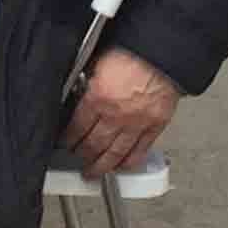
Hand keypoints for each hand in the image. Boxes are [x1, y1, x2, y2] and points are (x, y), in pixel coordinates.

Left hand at [60, 46, 181, 179]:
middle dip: (82, 156)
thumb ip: (86, 85)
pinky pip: (139, 150)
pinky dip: (129, 161)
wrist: (162, 55)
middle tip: (76, 161)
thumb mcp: (96, 65)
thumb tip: (76, 94)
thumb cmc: (131, 54)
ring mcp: (136, 124)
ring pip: (115, 153)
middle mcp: (115, 116)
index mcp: (97, 99)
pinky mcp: (154, 126)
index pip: (76, 128)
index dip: (68, 139)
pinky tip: (121, 167)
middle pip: (93, 145)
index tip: (64, 144)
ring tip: (93, 173)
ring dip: (102, 166)